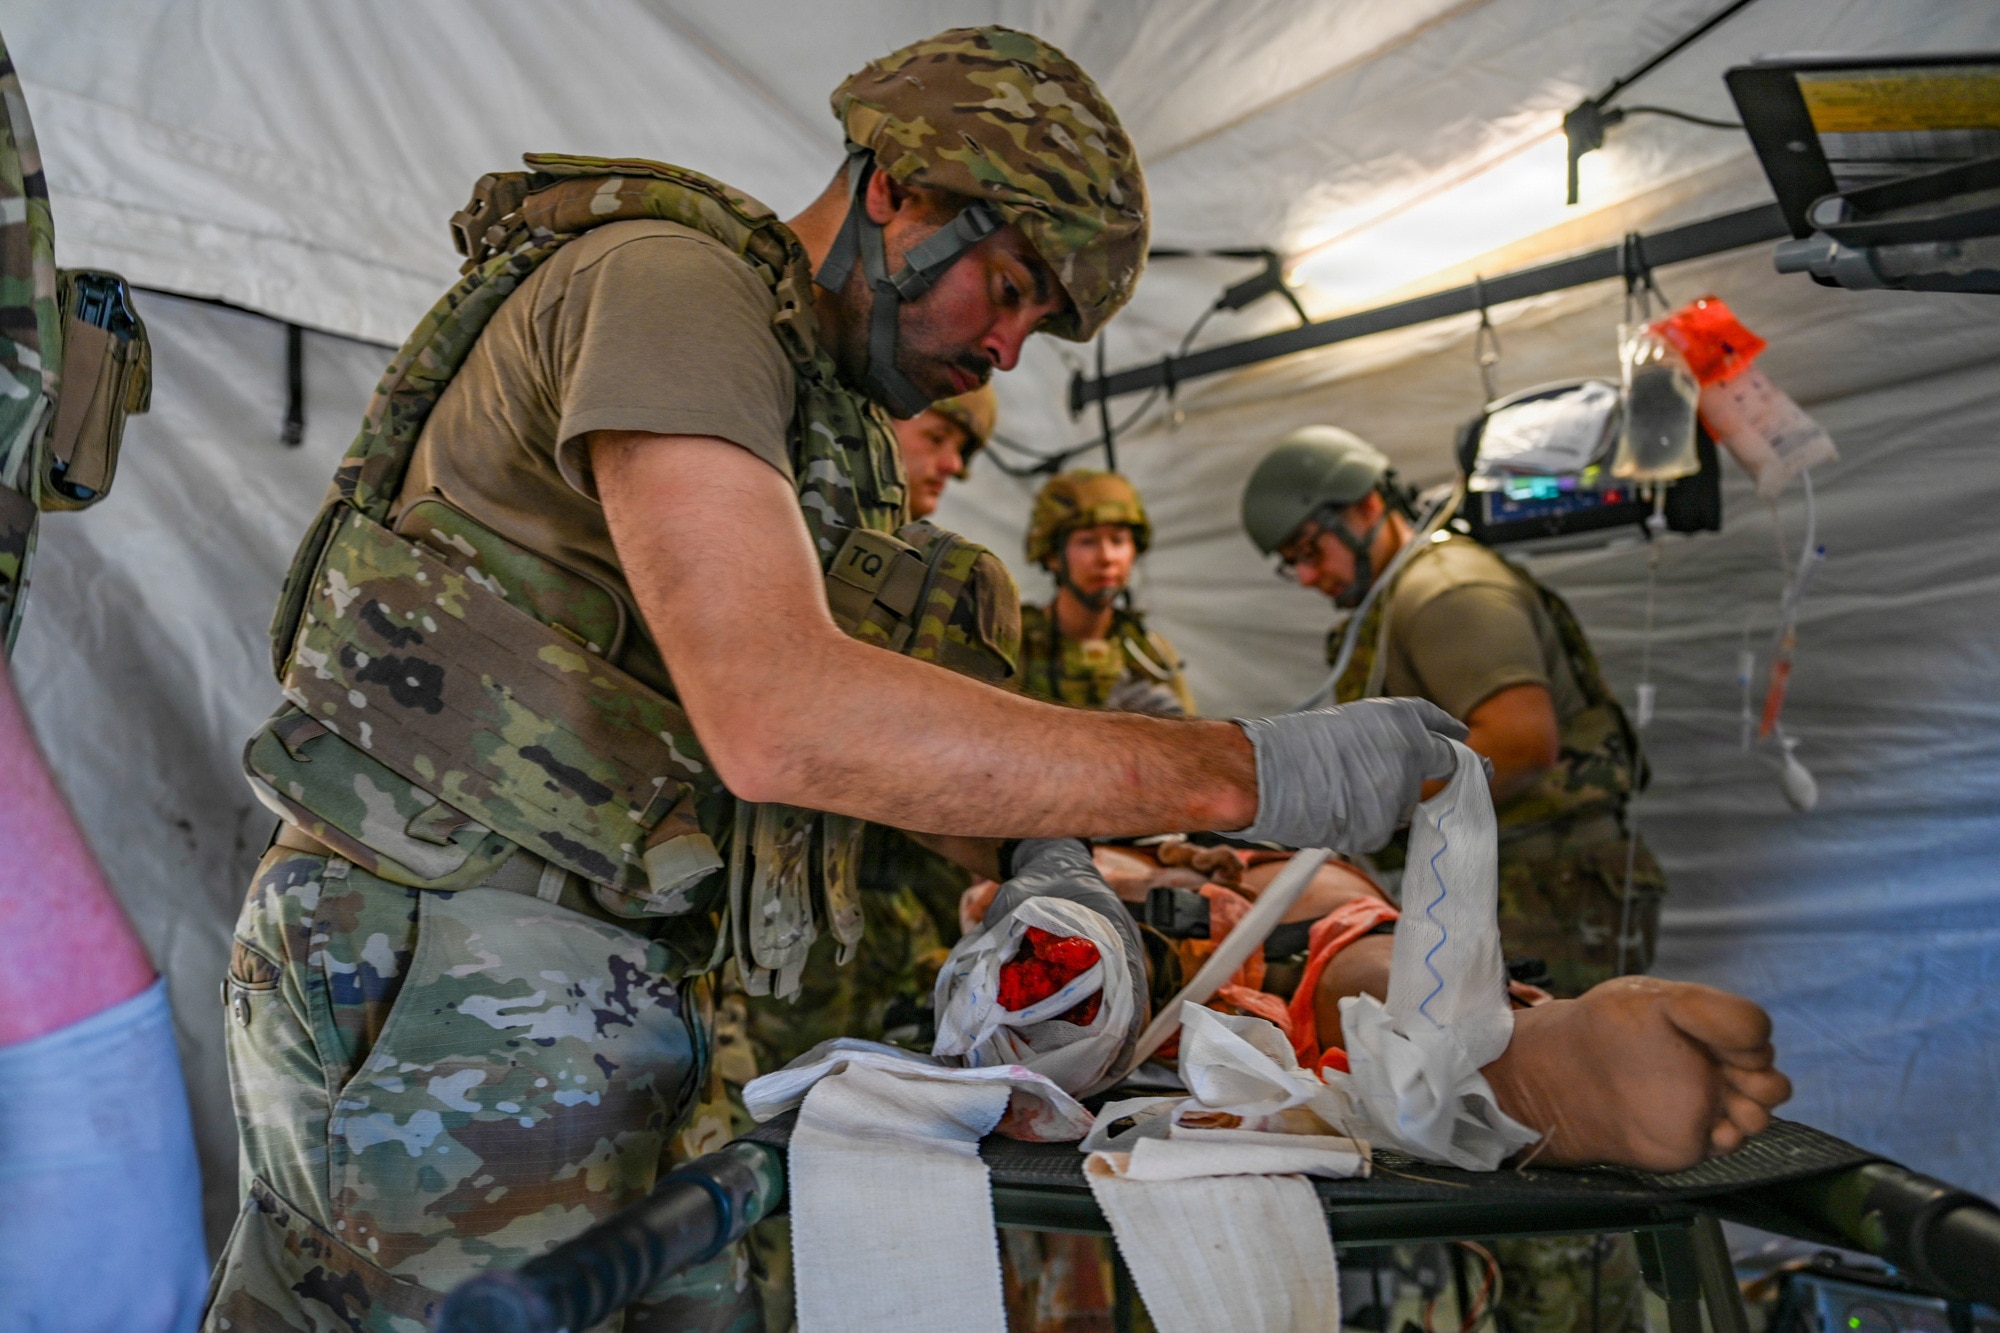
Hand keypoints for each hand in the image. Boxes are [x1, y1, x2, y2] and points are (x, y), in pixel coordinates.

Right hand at [1229, 698, 1466, 853]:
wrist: (1267, 774)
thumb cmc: (1296, 745)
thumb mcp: (1351, 722)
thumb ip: (1390, 738)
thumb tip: (1414, 761)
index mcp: (1403, 718)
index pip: (1444, 731)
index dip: (1453, 740)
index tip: (1462, 745)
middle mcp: (1411, 752)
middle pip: (1436, 771)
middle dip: (1427, 777)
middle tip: (1407, 780)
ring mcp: (1400, 792)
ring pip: (1404, 804)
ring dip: (1385, 801)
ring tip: (1341, 789)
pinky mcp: (1382, 827)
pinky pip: (1380, 828)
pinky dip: (1362, 822)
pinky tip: (1334, 808)